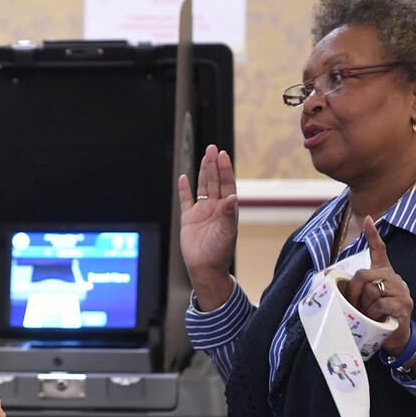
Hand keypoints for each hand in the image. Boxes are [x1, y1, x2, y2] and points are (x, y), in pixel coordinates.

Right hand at [177, 144, 238, 310]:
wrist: (205, 268)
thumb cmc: (219, 253)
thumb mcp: (226, 233)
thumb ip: (228, 215)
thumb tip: (232, 197)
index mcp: (227, 210)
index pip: (227, 185)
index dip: (225, 170)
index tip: (222, 155)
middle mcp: (215, 208)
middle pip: (214, 182)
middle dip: (214, 165)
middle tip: (212, 148)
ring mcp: (201, 212)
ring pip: (202, 187)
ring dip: (203, 172)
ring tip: (205, 156)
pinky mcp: (188, 219)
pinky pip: (185, 200)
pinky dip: (184, 189)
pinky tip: (183, 177)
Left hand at [343, 216, 413, 354]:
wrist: (396, 337)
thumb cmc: (378, 315)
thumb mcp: (364, 299)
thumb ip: (352, 286)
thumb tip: (327, 274)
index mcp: (384, 273)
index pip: (379, 250)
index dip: (373, 235)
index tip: (368, 219)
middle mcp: (394, 278)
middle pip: (363, 275)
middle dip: (353, 292)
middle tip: (354, 305)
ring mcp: (401, 291)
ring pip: (371, 291)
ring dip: (363, 307)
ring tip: (369, 315)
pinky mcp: (404, 305)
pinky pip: (379, 304)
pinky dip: (372, 314)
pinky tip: (378, 319)